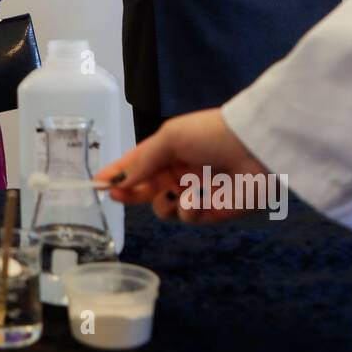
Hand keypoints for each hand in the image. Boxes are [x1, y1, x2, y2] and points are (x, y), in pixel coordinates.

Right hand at [95, 108, 268, 223]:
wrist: (255, 148)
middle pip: (145, 189)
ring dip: (164, 202)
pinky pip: (187, 217)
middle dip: (130, 193)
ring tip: (174, 192)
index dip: (117, 174)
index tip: (96, 184)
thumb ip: (141, 161)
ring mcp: (194, 193)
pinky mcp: (211, 212)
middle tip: (116, 195)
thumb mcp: (170, 138)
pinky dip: (189, 209)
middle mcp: (178, 172)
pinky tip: (197, 198)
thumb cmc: (210, 134)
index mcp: (168, 150)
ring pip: (163, 208)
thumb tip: (116, 181)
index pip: (136, 164)